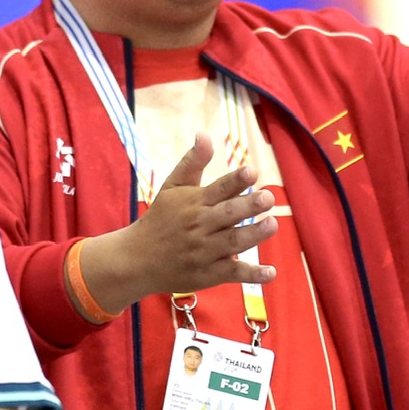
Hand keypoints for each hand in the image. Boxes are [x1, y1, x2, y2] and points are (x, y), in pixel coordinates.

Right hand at [80, 137, 278, 313]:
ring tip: (272, 224)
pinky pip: (233, 274)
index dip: (235, 180)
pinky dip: (252, 275)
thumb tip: (205, 134)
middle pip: (227, 214)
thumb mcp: (172, 188)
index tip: (252, 171)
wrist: (137, 260)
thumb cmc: (161, 219)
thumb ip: (192, 163)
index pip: (218, 189)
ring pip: (232, 242)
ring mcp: (204, 252)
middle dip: (248, 206)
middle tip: (268, 197)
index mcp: (194, 202)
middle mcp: (199, 226)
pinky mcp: (209, 274)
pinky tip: (271, 273)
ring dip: (253, 234)